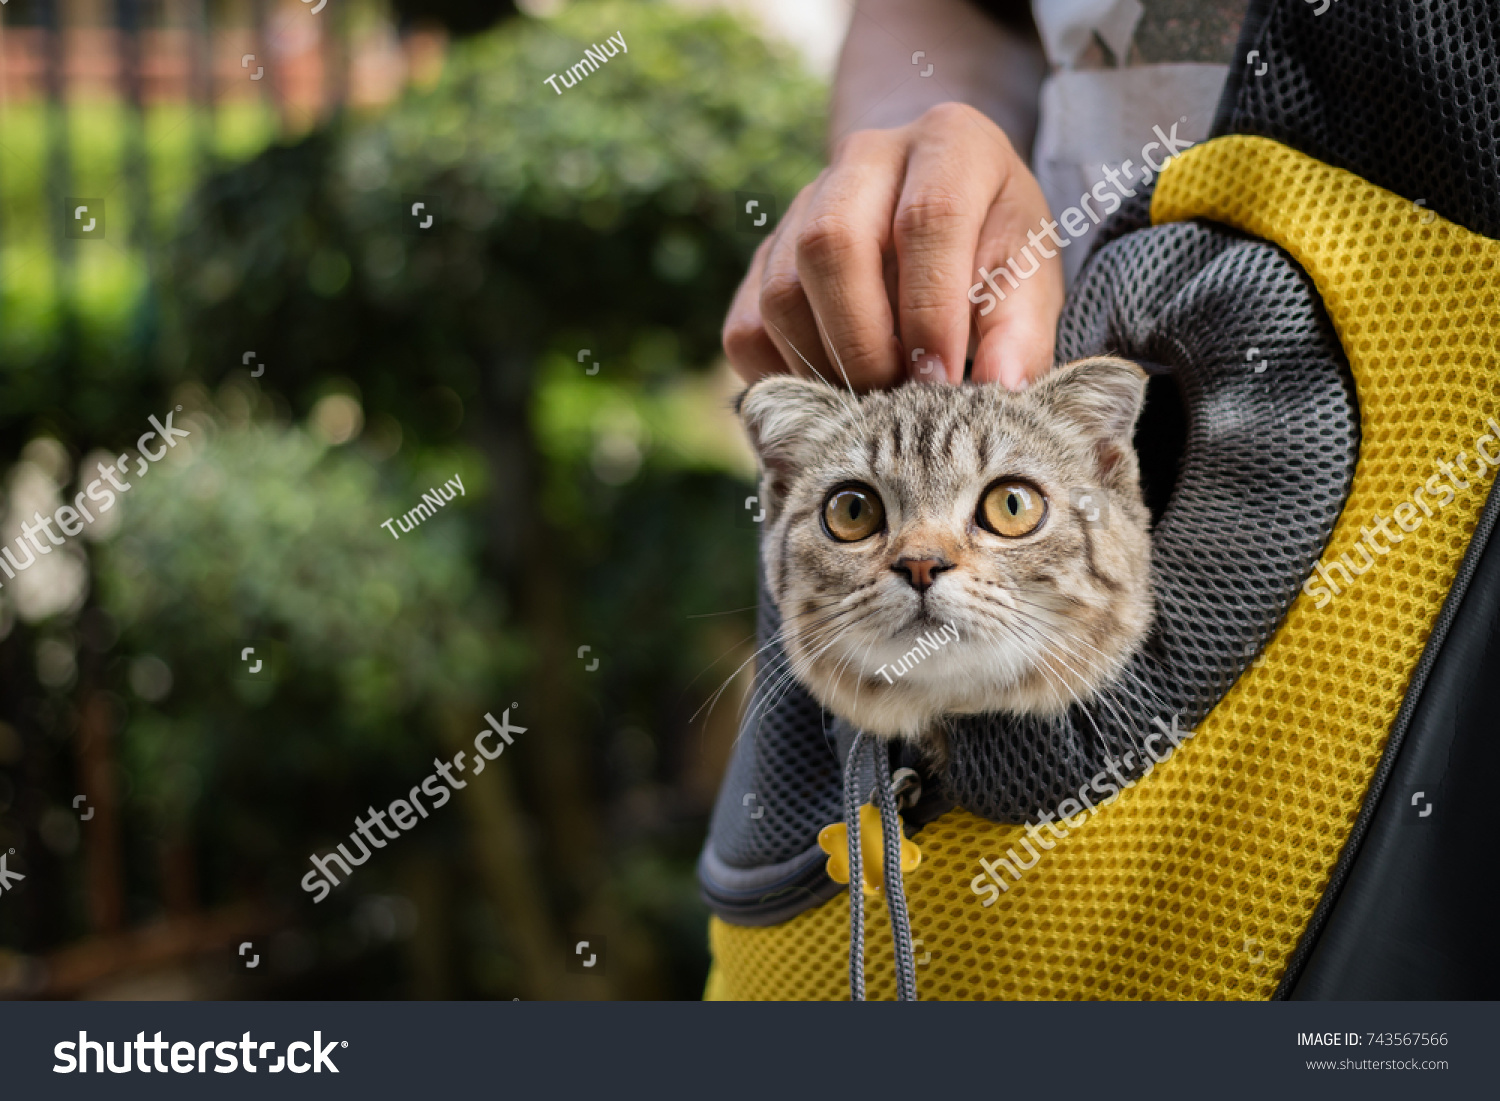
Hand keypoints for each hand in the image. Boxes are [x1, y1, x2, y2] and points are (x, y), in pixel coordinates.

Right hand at [722, 102, 1063, 391]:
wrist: (940, 218)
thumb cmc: (992, 254)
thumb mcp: (1029, 281)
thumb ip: (1021, 332)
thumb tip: (1003, 387)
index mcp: (950, 143)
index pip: (927, 218)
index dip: (931, 310)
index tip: (942, 381)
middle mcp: (866, 157)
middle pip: (831, 244)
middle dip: (863, 343)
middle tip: (898, 398)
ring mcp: (802, 203)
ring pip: (781, 292)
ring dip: (823, 366)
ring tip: (872, 402)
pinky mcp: (763, 255)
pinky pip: (747, 327)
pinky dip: (784, 376)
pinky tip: (833, 392)